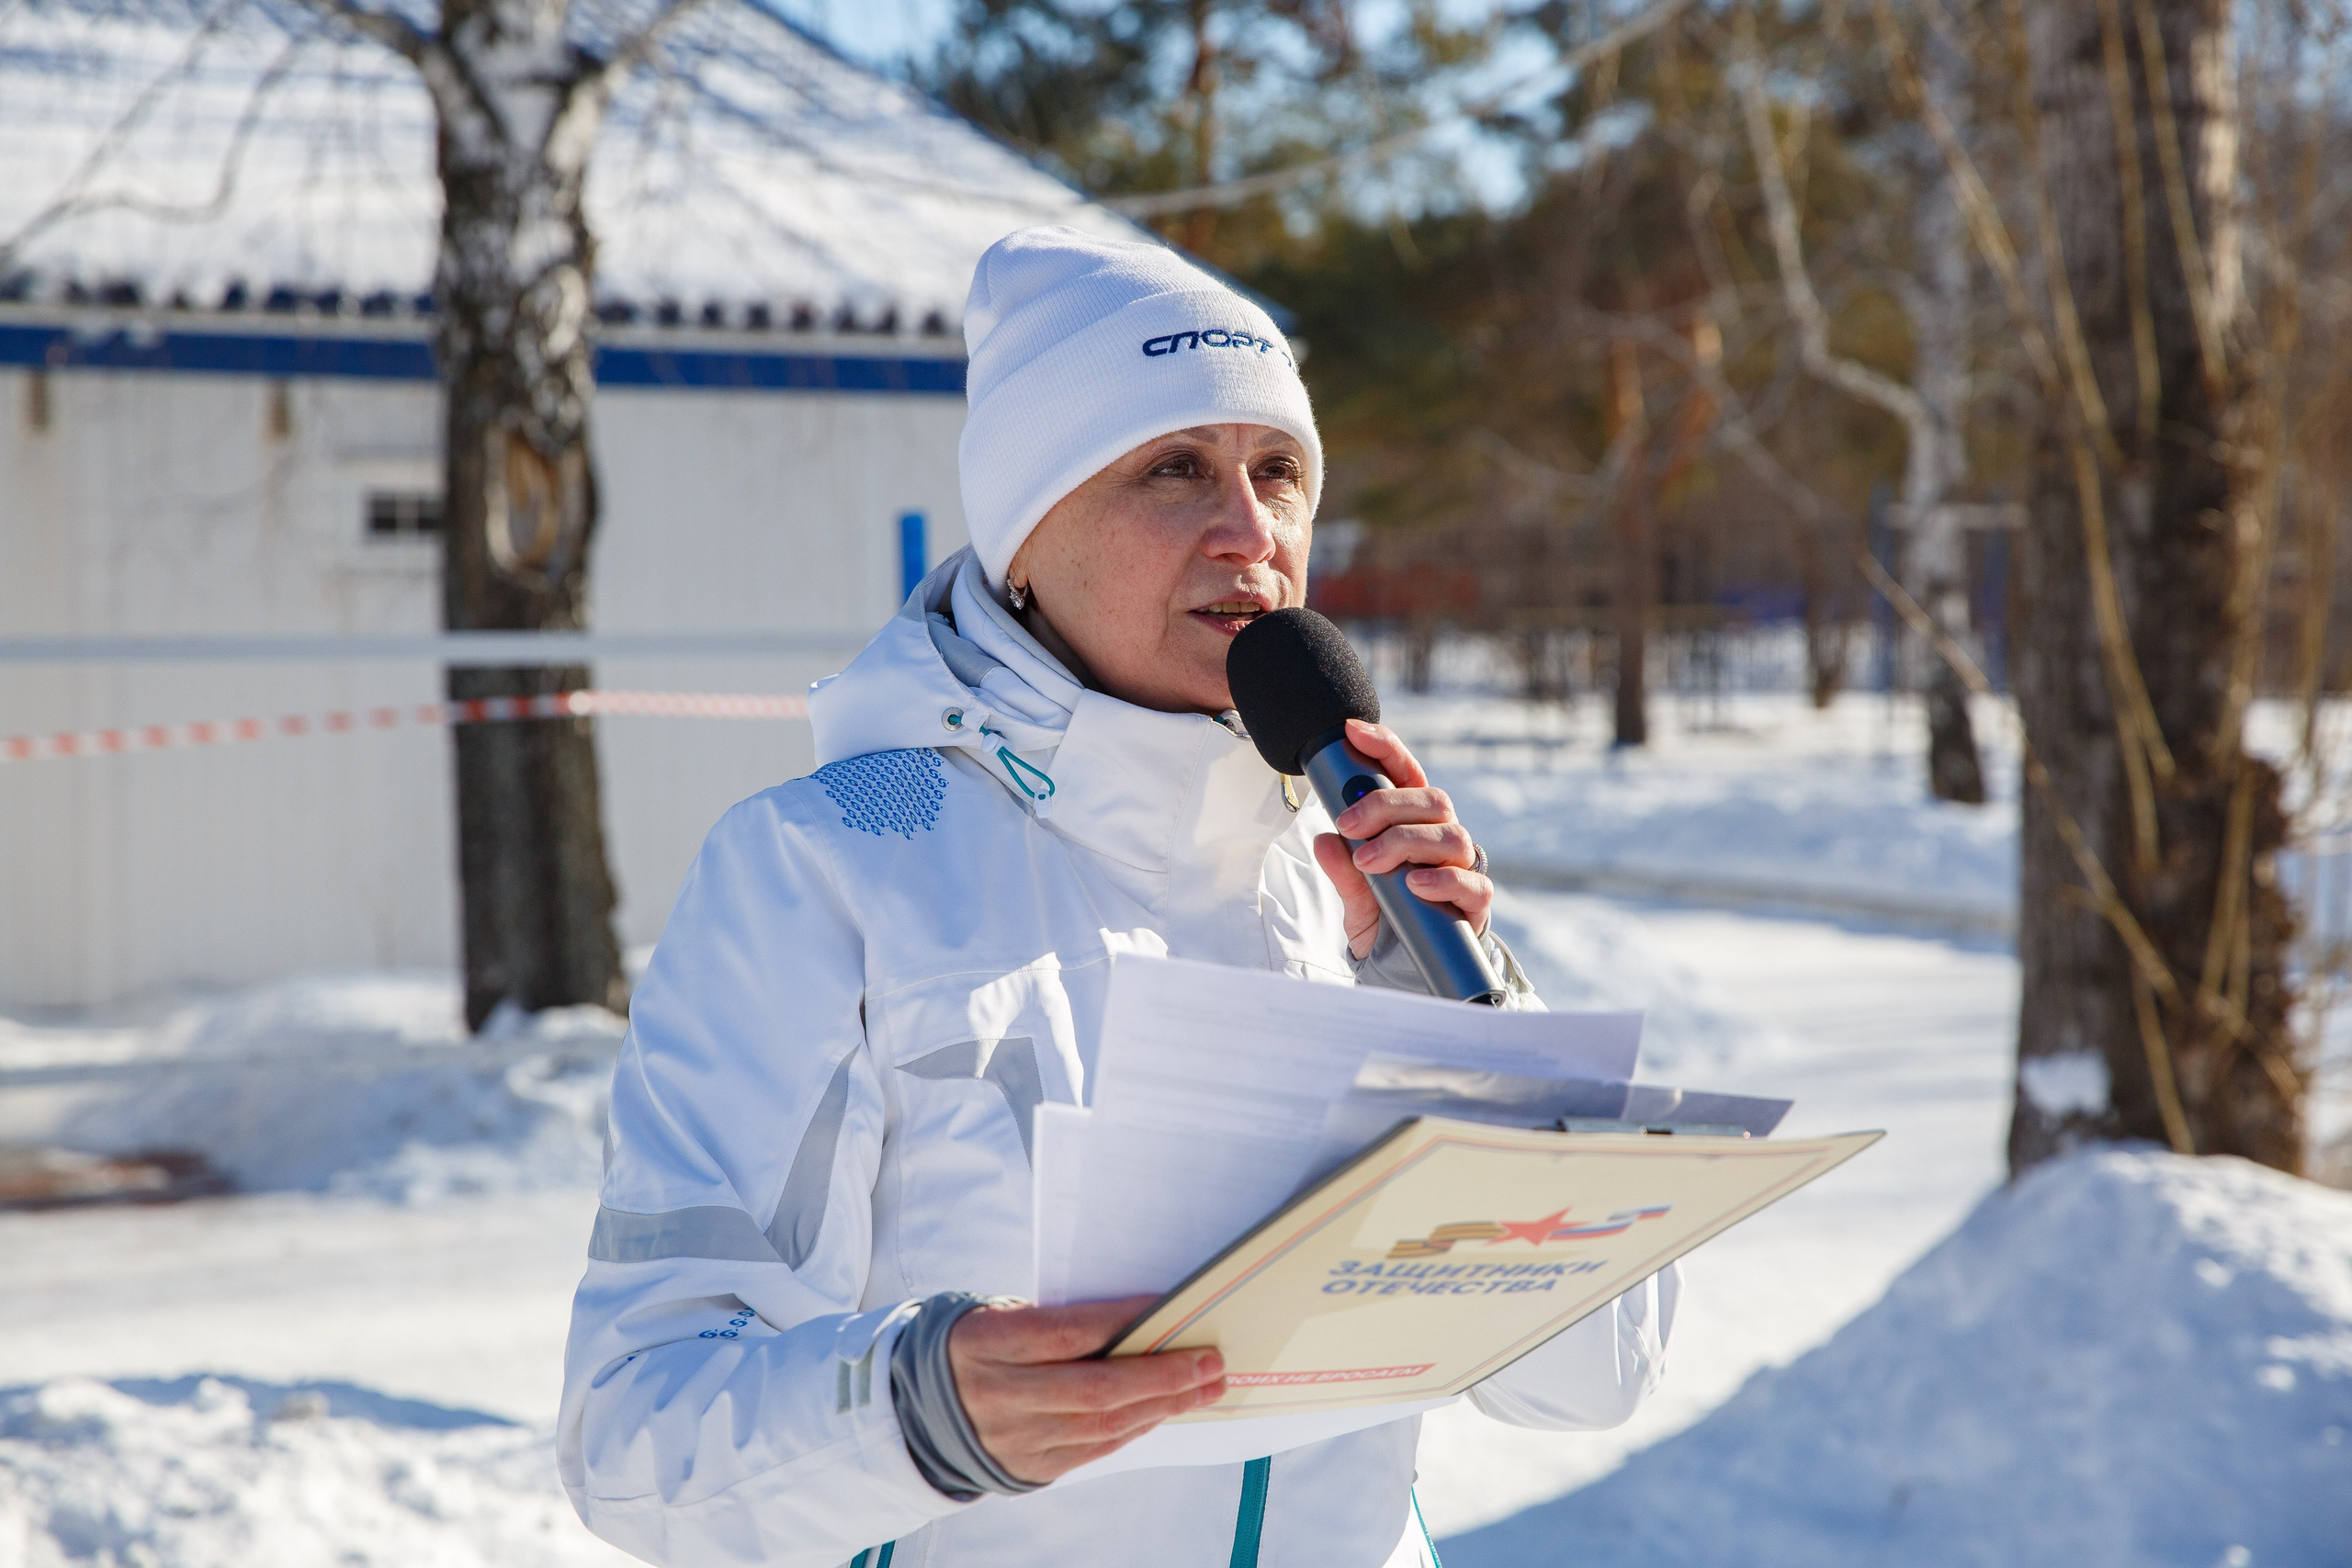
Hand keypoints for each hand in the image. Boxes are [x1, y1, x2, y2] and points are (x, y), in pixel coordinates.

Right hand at [947, 1297, 1225, 1483]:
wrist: (919, 1410)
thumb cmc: (978, 1345)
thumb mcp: (997, 1316)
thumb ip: (1055, 1321)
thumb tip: (1136, 1320)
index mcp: (986, 1345)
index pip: (1067, 1333)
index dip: (1123, 1322)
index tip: (1170, 1307)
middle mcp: (999, 1397)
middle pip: (1095, 1389)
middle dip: (1162, 1375)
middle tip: (1210, 1360)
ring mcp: (1014, 1440)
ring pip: (1103, 1425)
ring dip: (1163, 1404)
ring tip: (1206, 1385)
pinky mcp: (1030, 1468)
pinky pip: (1096, 1449)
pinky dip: (1137, 1426)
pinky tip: (1166, 1408)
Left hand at [1310, 717, 1491, 960]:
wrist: (1402, 975)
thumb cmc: (1383, 923)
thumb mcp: (1354, 898)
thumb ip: (1343, 871)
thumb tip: (1325, 841)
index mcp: (1413, 825)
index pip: (1406, 775)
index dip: (1385, 747)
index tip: (1353, 732)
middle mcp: (1441, 839)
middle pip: (1430, 799)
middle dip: (1386, 805)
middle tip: (1349, 826)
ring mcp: (1461, 868)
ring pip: (1450, 834)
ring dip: (1405, 841)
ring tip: (1370, 863)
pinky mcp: (1474, 905)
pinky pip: (1471, 882)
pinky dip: (1441, 878)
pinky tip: (1414, 884)